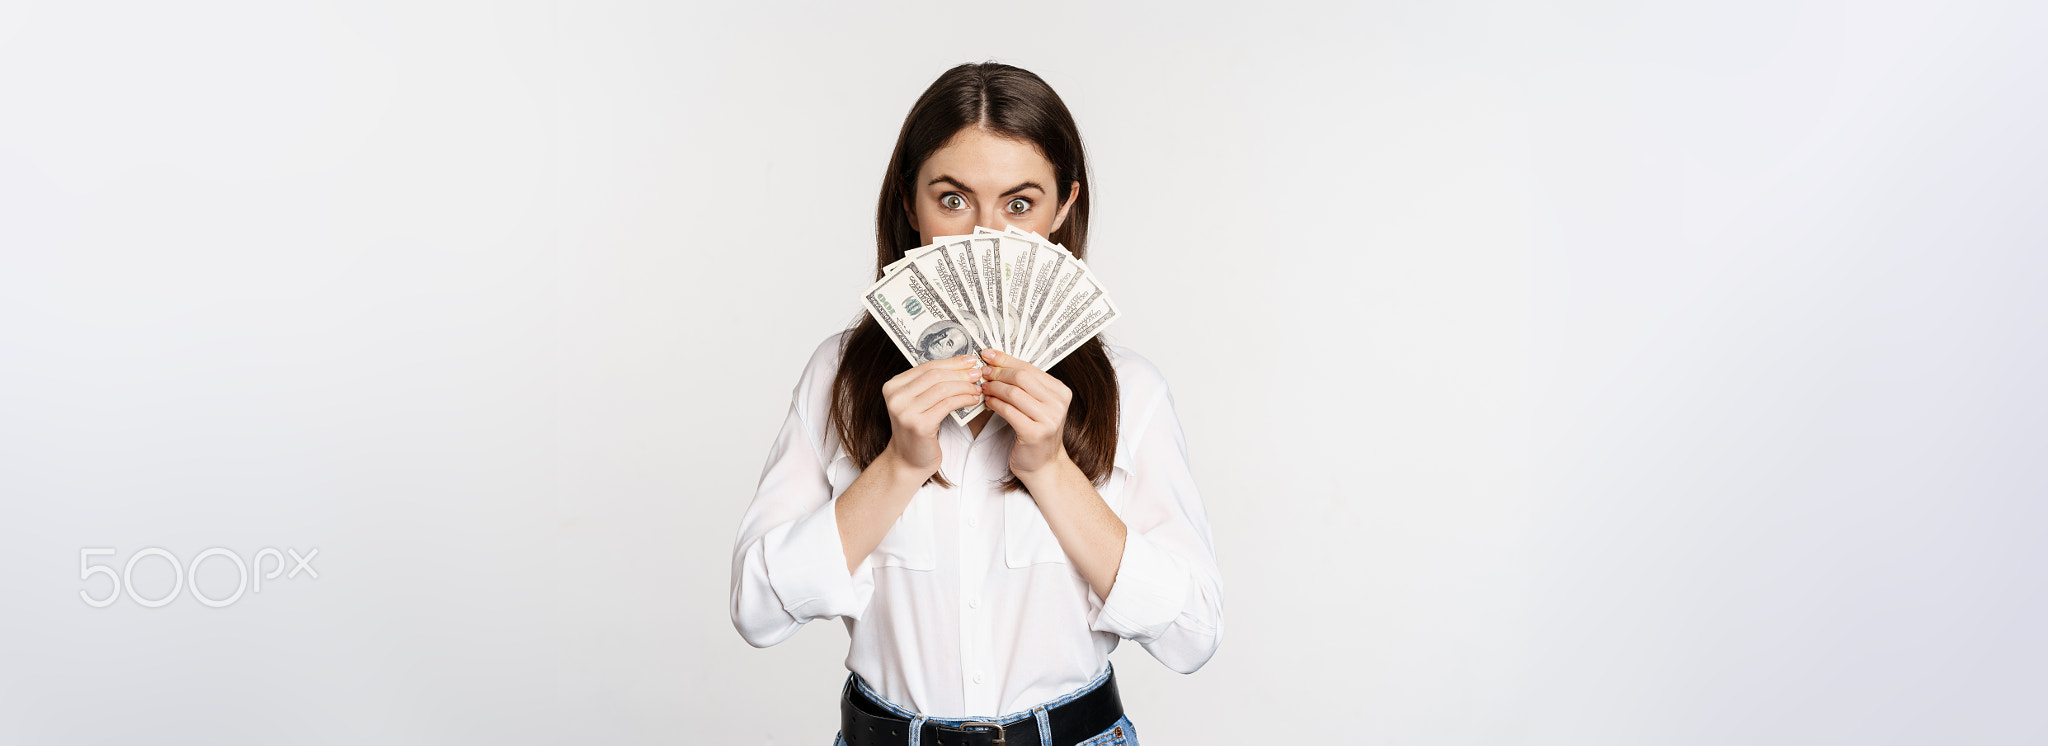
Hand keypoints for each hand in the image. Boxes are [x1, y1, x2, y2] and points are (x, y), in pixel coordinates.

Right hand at [879, 354, 985, 477]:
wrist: (908, 460)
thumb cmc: (917, 430)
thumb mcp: (917, 403)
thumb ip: (930, 384)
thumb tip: (961, 364)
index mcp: (892, 386)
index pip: (926, 366)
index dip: (951, 362)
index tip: (970, 359)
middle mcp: (896, 397)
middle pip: (935, 376)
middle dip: (960, 372)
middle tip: (978, 373)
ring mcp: (905, 412)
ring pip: (943, 389)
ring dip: (964, 386)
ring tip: (977, 388)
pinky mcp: (919, 425)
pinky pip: (947, 405)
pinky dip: (963, 399)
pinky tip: (973, 399)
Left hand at [978, 348, 1071, 475]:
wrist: (1044, 465)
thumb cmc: (1036, 433)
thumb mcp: (1038, 406)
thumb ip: (1025, 386)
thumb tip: (997, 362)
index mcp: (1060, 392)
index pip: (1029, 367)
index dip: (1006, 359)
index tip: (988, 354)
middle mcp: (1058, 403)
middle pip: (1022, 377)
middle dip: (998, 372)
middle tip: (982, 372)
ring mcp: (1049, 419)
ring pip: (1014, 393)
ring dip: (994, 388)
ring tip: (983, 388)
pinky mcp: (1035, 433)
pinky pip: (1009, 411)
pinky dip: (995, 404)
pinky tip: (987, 402)